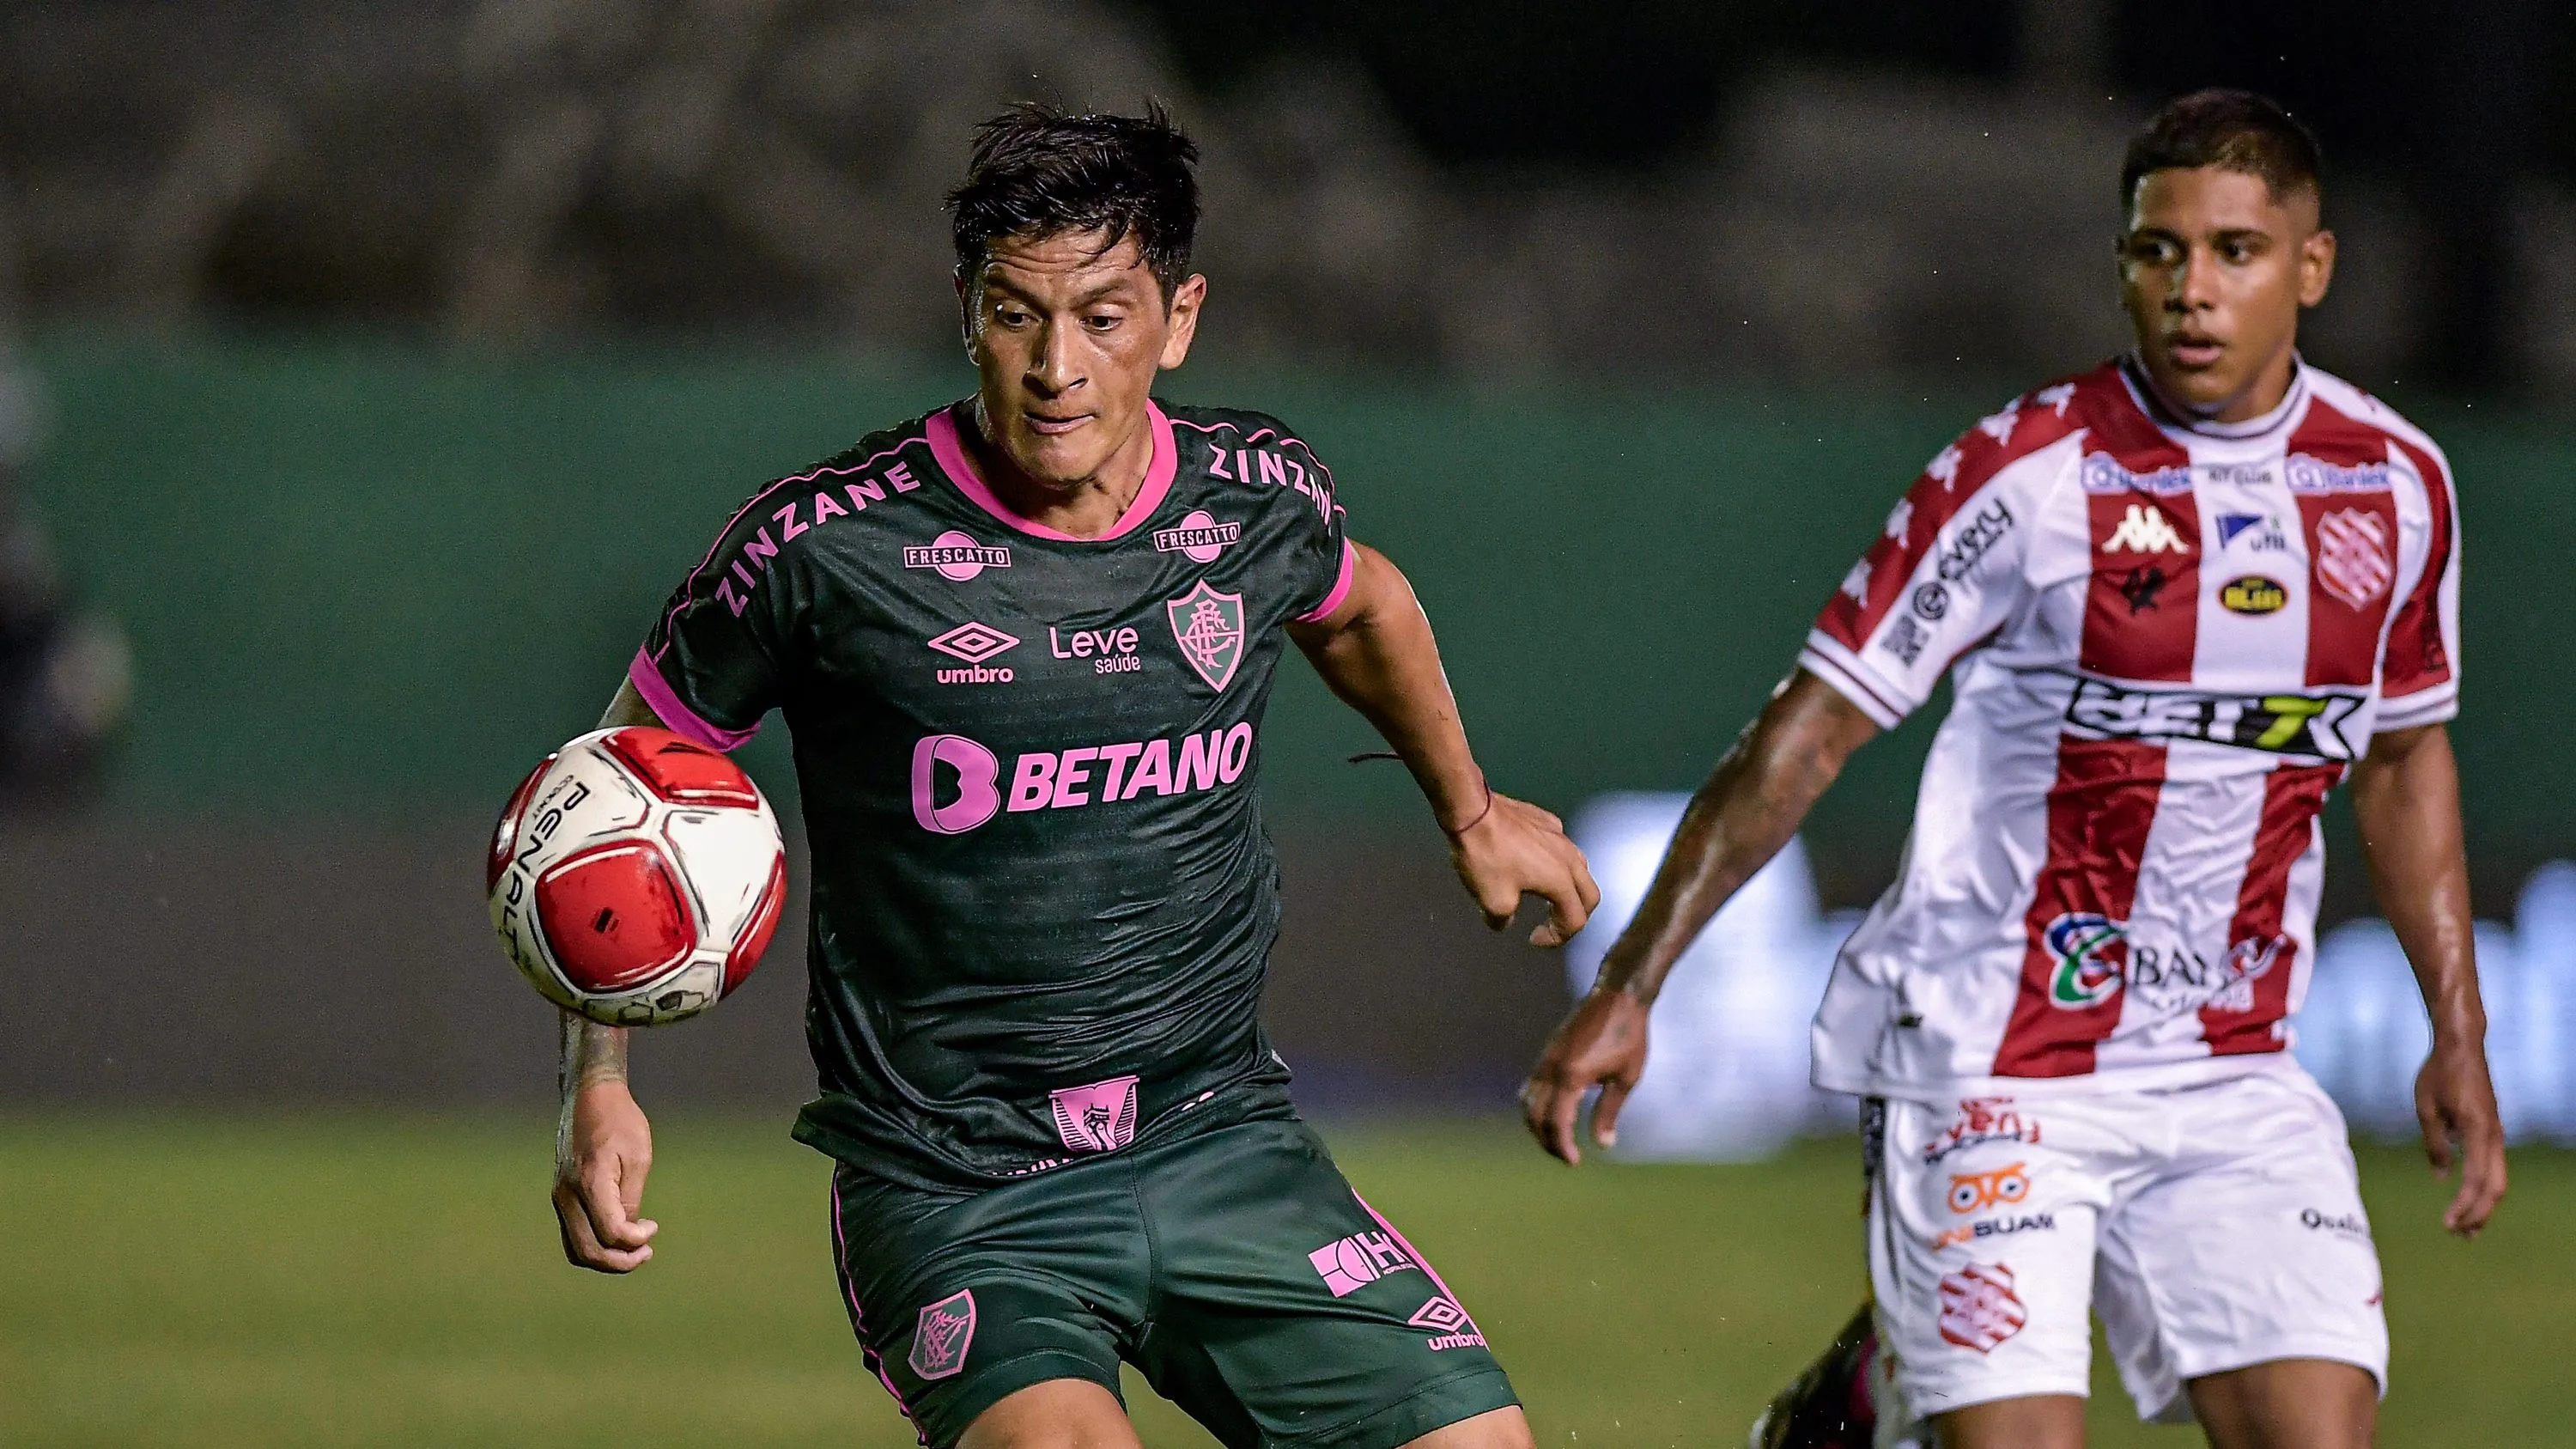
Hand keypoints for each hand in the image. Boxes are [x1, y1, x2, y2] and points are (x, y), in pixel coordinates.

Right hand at [554, 1079, 659, 1271]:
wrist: (589, 1097)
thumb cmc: (620, 1121)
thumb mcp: (638, 1156)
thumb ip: (631, 1198)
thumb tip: (626, 1232)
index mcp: (590, 1182)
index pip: (611, 1232)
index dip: (635, 1240)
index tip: (653, 1227)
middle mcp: (567, 1195)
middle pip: (588, 1251)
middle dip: (620, 1262)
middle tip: (646, 1252)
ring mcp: (560, 1197)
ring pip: (576, 1249)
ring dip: (605, 1258)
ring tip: (634, 1250)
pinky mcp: (561, 1196)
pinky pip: (573, 1234)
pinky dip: (594, 1245)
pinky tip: (617, 1236)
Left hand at [1449, 791, 1599, 946]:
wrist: (1473, 811)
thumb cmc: (1487, 858)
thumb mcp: (1492, 902)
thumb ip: (1504, 920)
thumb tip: (1504, 922)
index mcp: (1562, 881)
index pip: (1575, 920)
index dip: (1558, 938)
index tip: (1535, 940)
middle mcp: (1569, 857)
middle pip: (1589, 894)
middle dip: (1576, 915)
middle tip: (1554, 924)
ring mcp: (1559, 834)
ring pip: (1579, 867)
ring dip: (1570, 888)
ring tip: (1548, 897)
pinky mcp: (1545, 819)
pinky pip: (1560, 845)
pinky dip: (1555, 862)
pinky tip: (1534, 863)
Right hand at [1519, 985, 1648, 1164]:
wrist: (1618, 996)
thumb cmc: (1628, 1036)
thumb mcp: (1625, 1078)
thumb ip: (1608, 1112)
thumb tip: (1603, 1144)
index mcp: (1570, 1076)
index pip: (1556, 1122)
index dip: (1562, 1146)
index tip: (1575, 1161)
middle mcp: (1550, 1068)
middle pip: (1534, 1115)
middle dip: (1547, 1140)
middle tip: (1566, 1156)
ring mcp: (1545, 1058)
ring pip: (1527, 1100)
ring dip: (1538, 1124)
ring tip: (1557, 1139)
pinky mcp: (1548, 1052)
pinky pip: (1532, 1086)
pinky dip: (1537, 1106)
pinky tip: (1555, 1113)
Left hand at [2415, 1036, 2506, 1236]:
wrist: (2461, 1046)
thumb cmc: (2439, 1073)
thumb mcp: (2426, 1109)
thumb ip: (2435, 1144)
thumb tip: (2441, 1178)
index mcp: (2477, 1131)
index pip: (2475, 1180)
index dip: (2463, 1206)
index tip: (2447, 1225)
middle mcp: (2494, 1136)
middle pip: (2495, 1187)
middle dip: (2479, 1214)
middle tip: (2459, 1236)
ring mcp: (2496, 1133)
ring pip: (2498, 1179)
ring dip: (2483, 1204)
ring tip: (2467, 1227)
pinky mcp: (2492, 1130)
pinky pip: (2493, 1166)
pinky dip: (2483, 1187)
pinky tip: (2469, 1198)